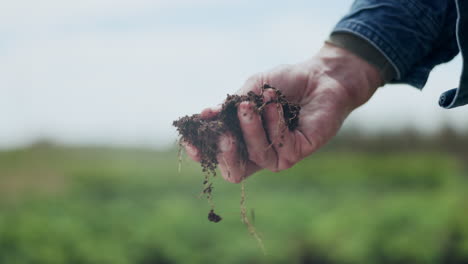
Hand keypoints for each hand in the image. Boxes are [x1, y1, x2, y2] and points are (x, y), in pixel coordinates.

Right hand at [185, 43, 382, 182]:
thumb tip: (203, 115)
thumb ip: (228, 106)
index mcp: (240, 138)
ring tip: (251, 103)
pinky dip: (273, 121)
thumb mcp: (249, 90)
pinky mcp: (296, 153)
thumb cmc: (283, 82)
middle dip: (224, 153)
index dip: (202, 152)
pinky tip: (275, 102)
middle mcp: (257, 152)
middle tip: (224, 132)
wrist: (318, 76)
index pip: (216, 155)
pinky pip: (278, 145)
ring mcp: (277, 155)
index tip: (191, 139)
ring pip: (254, 156)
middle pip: (232, 173)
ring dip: (250, 128)